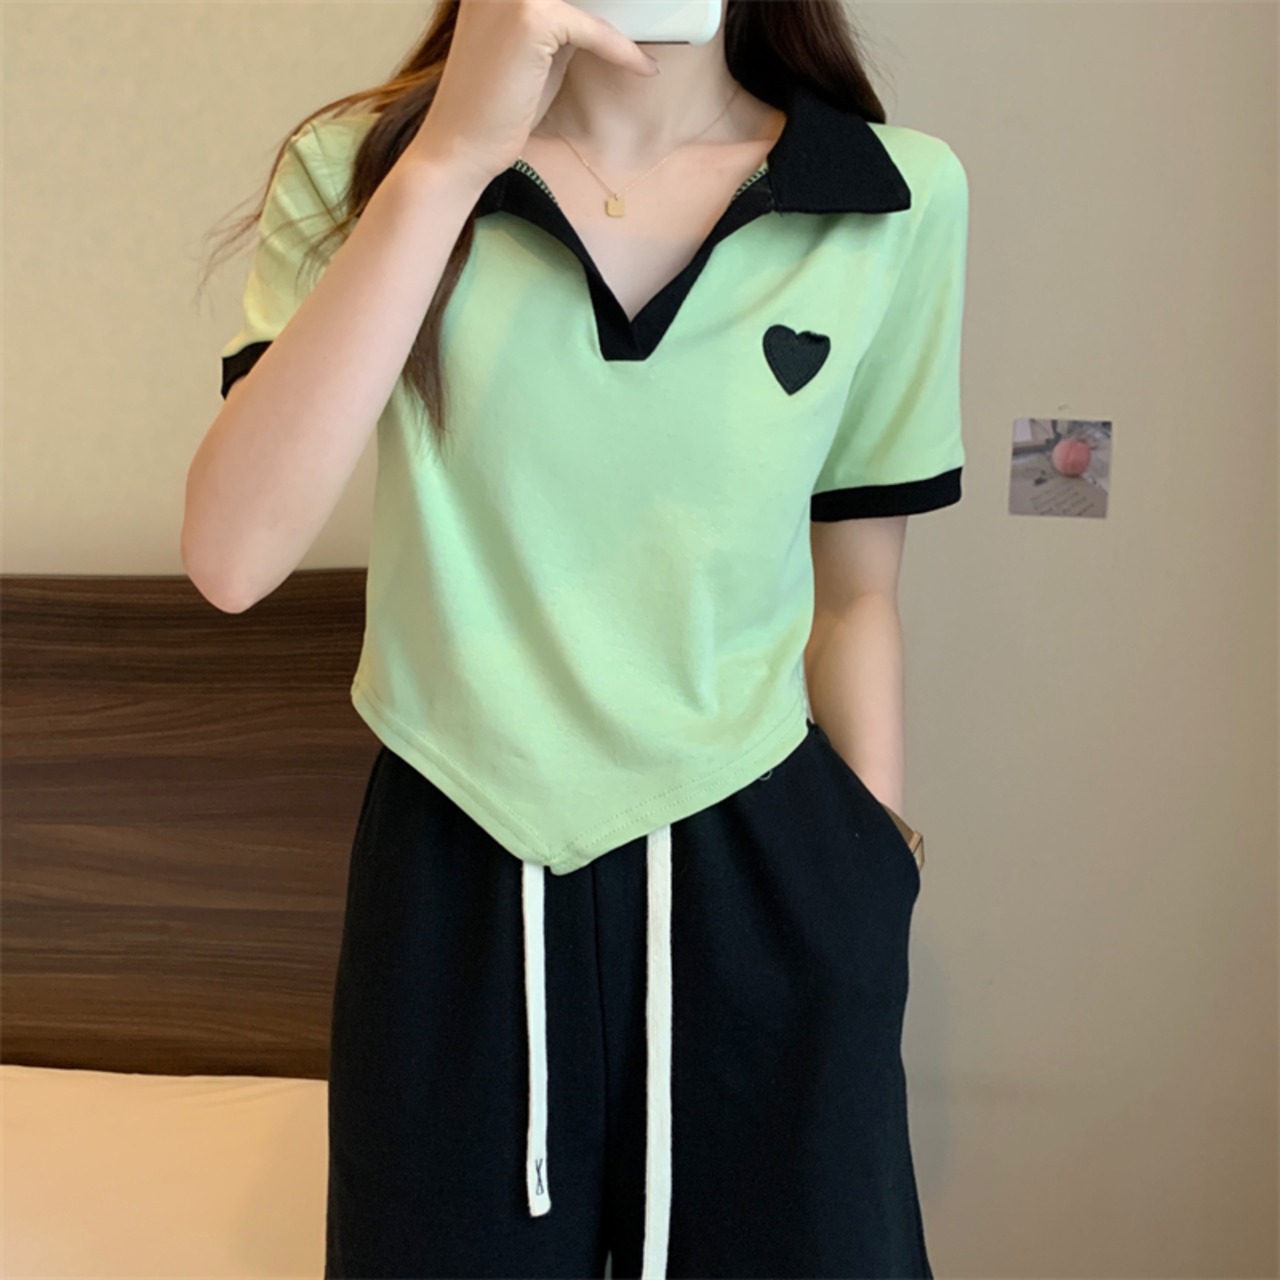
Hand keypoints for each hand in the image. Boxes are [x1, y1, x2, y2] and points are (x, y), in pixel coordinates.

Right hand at [407, 0, 660, 189]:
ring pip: (590, 0)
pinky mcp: (530, 17)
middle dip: (611, 6)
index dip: (594, 5)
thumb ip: (561, 24)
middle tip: (646, 18)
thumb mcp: (533, 51)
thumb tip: (602, 13)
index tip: (618, 18)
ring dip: (624, 19)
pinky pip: (593, 30)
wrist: (460, 145)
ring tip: (649, 37)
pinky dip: (622, 51)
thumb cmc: (497, 106)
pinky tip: (644, 68)